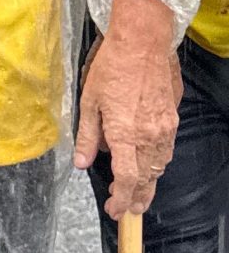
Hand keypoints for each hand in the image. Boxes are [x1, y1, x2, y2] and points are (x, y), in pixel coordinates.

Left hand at [76, 0, 180, 220]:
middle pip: (147, 179)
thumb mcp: (88, 102)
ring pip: (159, 166)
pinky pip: (166, 149)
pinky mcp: (171, 117)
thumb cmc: (111, 68)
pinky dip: (157, 162)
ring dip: (149, 182)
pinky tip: (149, 163)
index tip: (114, 209)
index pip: (127, 179)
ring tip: (138, 192)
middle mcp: (149, 135)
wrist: (142, 42)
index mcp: (125, 134)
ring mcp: (164, 127)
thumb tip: (81, 163)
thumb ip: (86, 137)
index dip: (121, 199)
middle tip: (127, 209)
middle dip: (137, 198)